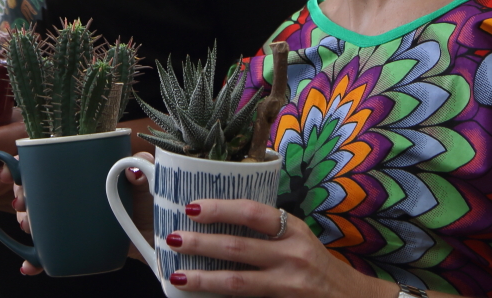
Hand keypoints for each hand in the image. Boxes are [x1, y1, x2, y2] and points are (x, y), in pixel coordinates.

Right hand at [13, 152, 153, 277]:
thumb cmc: (159, 196)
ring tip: (28, 230)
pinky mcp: (78, 241)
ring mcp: (75, 217)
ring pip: (39, 218)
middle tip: (23, 208)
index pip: (50, 159)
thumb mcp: (154, 176)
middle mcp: (76, 190)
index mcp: (87, 166)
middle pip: (37, 189)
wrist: (166, 232)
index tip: (16, 176)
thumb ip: (144, 166)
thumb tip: (131, 169)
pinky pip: (51, 249)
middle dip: (22, 198)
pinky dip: (36, 259)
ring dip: (26, 225)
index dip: (27, 166)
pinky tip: (29, 265)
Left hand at [165, 199, 389, 297]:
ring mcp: (289, 285)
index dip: (221, 209)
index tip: (192, 207)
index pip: (253, 213)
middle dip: (201, 243)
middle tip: (172, 238)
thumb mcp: (300, 240)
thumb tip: (221, 222)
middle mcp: (292, 255)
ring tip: (177, 275)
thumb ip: (270, 231)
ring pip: (238, 282)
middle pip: (237, 248)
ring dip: (204, 278)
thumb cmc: (319, 266)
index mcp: (294, 230)